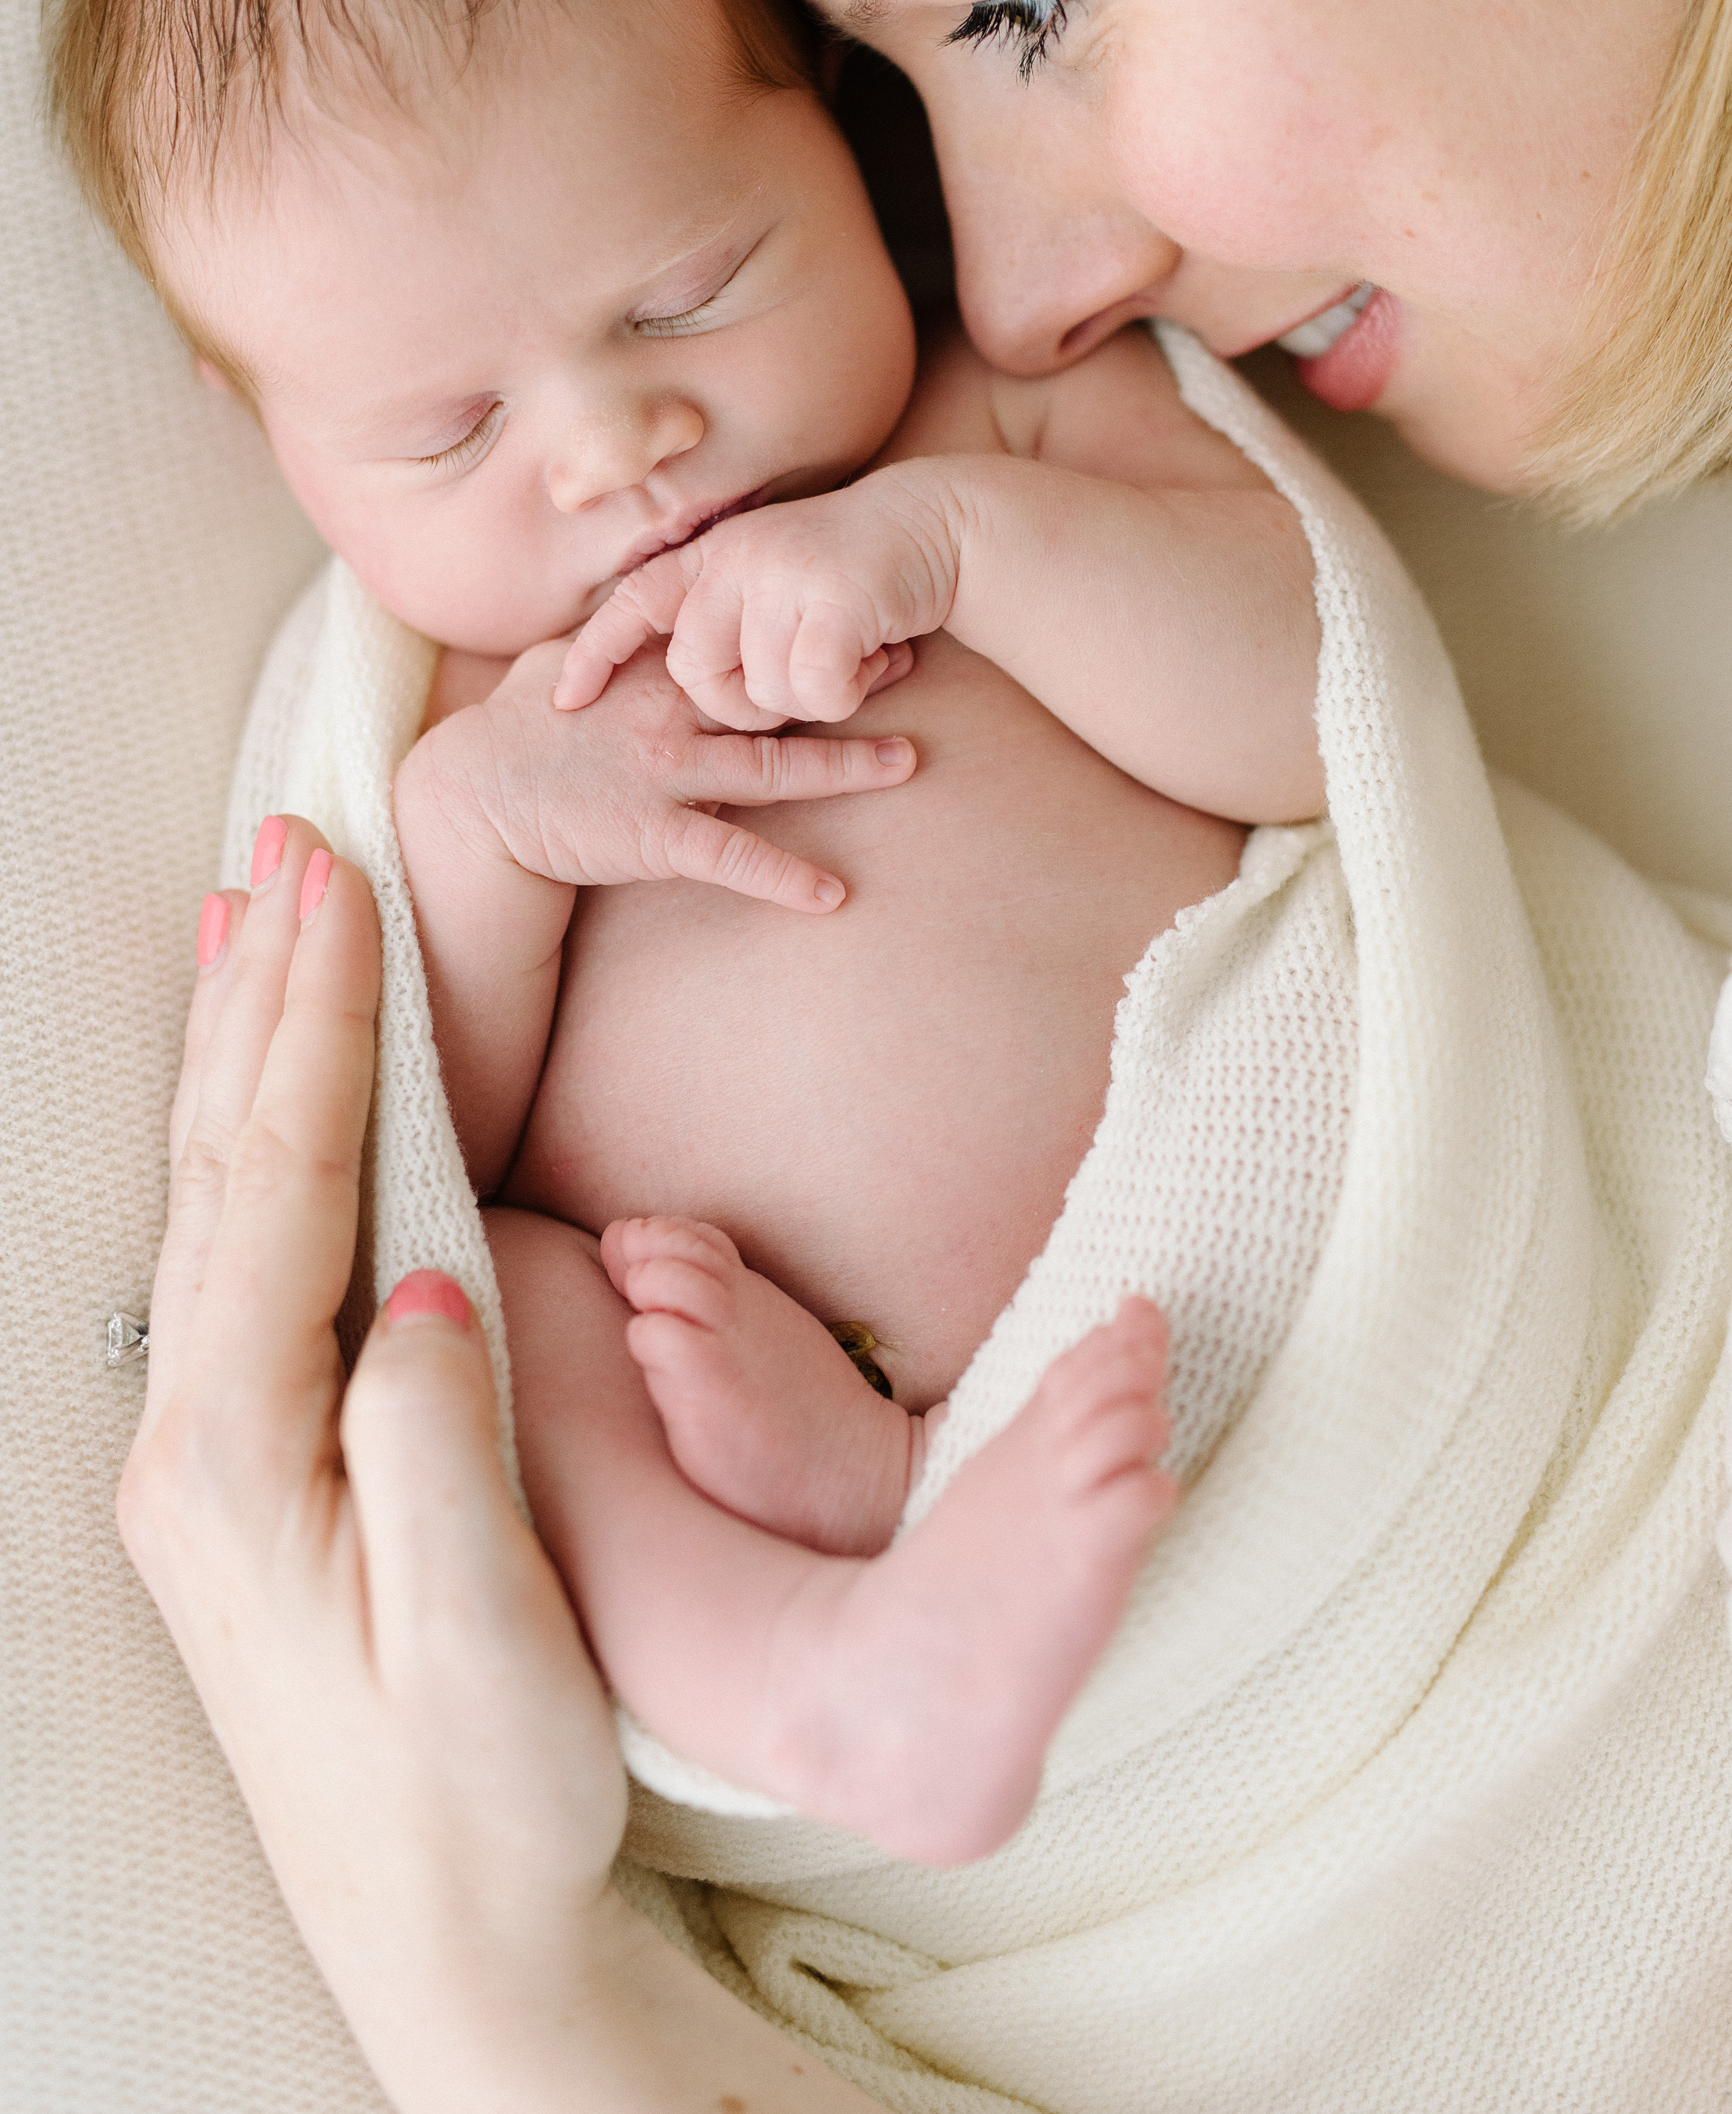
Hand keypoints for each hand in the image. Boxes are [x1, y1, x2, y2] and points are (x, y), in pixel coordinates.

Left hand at [118, 816, 879, 2113]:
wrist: (446, 1942)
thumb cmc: (481, 1796)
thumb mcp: (478, 1634)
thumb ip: (429, 1444)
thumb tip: (415, 1279)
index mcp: (246, 1457)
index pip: (281, 1186)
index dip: (314, 1025)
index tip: (340, 884)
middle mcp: (197, 1442)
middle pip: (225, 1164)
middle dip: (260, 992)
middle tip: (289, 841)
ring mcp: (208, 1460)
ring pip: (214, 1199)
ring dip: (238, 1046)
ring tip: (253, 918)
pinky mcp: (245, 1478)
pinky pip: (232, 1257)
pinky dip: (245, 1140)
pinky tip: (254, 1100)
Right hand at [405, 631, 915, 911]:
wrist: (468, 800)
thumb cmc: (516, 730)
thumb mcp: (563, 663)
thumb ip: (615, 640)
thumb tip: (644, 608)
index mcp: (652, 672)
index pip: (742, 641)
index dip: (802, 626)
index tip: (860, 608)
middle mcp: (668, 717)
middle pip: (775, 694)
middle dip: (844, 678)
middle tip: (913, 658)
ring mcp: (665, 776)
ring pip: (771, 769)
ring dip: (844, 767)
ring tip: (908, 762)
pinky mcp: (653, 836)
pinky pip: (731, 858)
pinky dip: (783, 877)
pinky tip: (833, 894)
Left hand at [555, 465, 963, 728]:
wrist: (941, 523)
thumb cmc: (856, 568)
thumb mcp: (774, 573)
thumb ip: (727, 607)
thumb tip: (680, 673)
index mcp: (716, 551)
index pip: (634, 601)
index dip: (595, 652)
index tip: (565, 701)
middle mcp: (739, 556)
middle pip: (696, 674)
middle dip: (739, 707)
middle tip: (790, 693)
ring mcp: (786, 576)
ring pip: (764, 694)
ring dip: (811, 701)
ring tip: (849, 662)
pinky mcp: (836, 602)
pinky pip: (817, 694)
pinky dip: (847, 697)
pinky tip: (876, 662)